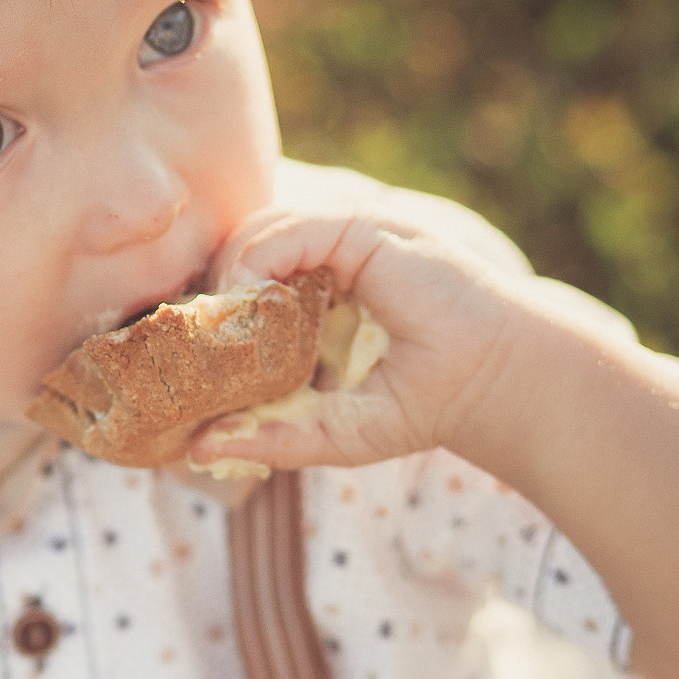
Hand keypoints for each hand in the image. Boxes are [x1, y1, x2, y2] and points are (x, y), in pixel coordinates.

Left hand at [187, 204, 531, 471]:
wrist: (491, 384)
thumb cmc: (421, 405)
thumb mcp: (332, 431)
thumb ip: (269, 436)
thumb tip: (194, 448)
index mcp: (314, 295)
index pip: (239, 281)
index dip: (208, 310)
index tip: (187, 353)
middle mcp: (323, 259)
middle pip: (236, 250)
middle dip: (207, 289)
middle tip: (190, 339)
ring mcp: (342, 239)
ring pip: (253, 232)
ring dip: (226, 276)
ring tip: (220, 326)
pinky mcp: (361, 229)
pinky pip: (288, 230)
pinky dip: (258, 262)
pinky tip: (250, 304)